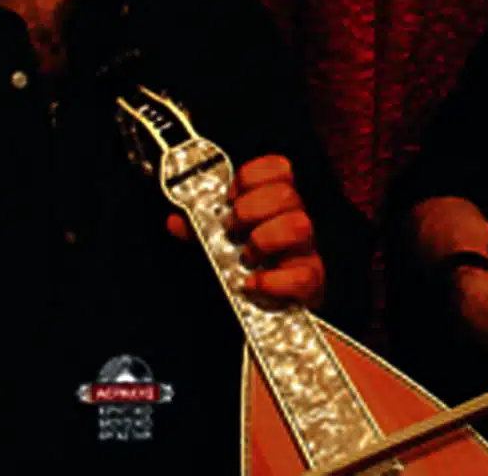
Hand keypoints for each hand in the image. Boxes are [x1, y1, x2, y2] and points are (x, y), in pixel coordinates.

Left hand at [167, 154, 324, 307]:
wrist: (262, 319)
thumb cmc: (242, 274)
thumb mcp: (215, 246)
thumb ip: (198, 230)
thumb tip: (176, 221)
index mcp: (275, 205)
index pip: (278, 168)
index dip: (251, 177)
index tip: (230, 196)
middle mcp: (294, 222)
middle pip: (286, 193)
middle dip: (250, 209)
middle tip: (231, 230)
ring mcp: (306, 251)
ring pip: (299, 225)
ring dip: (264, 240)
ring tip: (244, 258)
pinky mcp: (311, 284)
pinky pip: (302, 275)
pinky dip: (272, 281)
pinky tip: (252, 285)